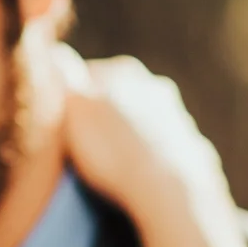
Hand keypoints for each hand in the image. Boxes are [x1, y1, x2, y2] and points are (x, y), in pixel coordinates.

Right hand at [62, 56, 245, 246]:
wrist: (172, 194)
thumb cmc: (114, 151)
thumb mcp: (73, 107)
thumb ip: (61, 73)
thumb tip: (52, 52)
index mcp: (124, 72)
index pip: (84, 76)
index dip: (65, 100)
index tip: (54, 126)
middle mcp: (156, 87)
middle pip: (115, 99)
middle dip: (99, 119)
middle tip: (78, 150)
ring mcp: (180, 120)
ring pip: (142, 126)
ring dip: (127, 141)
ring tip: (108, 171)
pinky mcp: (195, 153)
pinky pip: (163, 155)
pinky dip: (151, 164)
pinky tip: (139, 184)